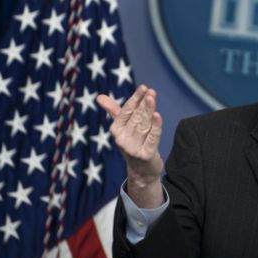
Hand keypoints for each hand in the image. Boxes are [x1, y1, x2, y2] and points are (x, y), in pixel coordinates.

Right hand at [97, 85, 164, 207]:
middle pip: (136, 117)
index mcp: (116, 130)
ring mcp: (133, 148)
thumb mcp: (124, 128)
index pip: (126, 111)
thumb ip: (115, 111)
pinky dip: (155, 126)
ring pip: (144, 125)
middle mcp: (122, 139)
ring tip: (153, 98)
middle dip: (144, 104)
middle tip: (151, 91)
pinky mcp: (145, 155)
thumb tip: (99, 97)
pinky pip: (152, 138)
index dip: (135, 99)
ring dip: (149, 111)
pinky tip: (157, 115)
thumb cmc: (134, 143)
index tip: (143, 87)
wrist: (142, 171)